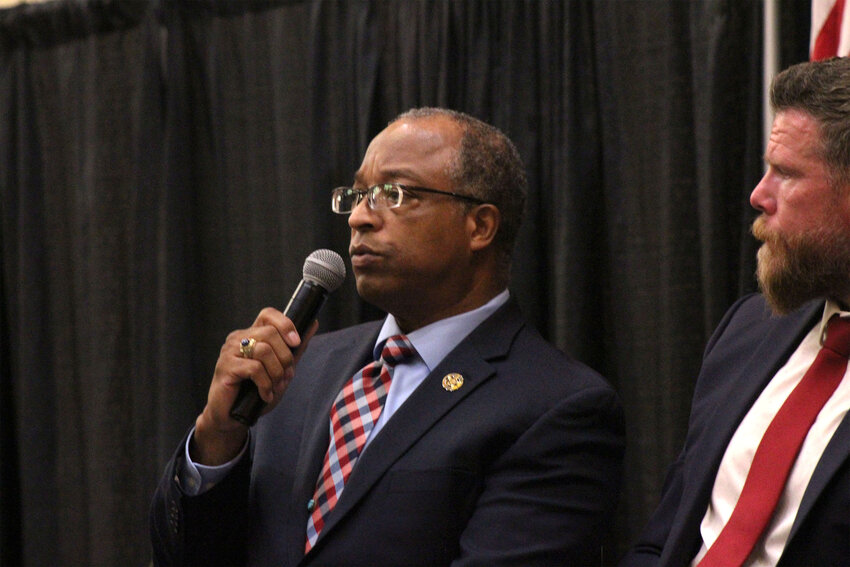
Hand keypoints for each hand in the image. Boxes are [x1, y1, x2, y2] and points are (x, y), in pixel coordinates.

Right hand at [192, 308, 317, 464]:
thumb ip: (295, 347)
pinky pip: (254, 368)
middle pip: (270, 333)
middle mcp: (238, 339)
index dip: (285, 324)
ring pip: (263, 350)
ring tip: (275, 387)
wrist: (232, 417)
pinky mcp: (225, 367)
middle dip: (285, 357)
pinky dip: (265, 384)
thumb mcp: (281, 368)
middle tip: (285, 376)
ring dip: (276, 372)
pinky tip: (265, 395)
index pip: (268, 314)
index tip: (295, 342)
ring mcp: (229, 351)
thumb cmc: (255, 392)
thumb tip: (313, 323)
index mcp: (251, 334)